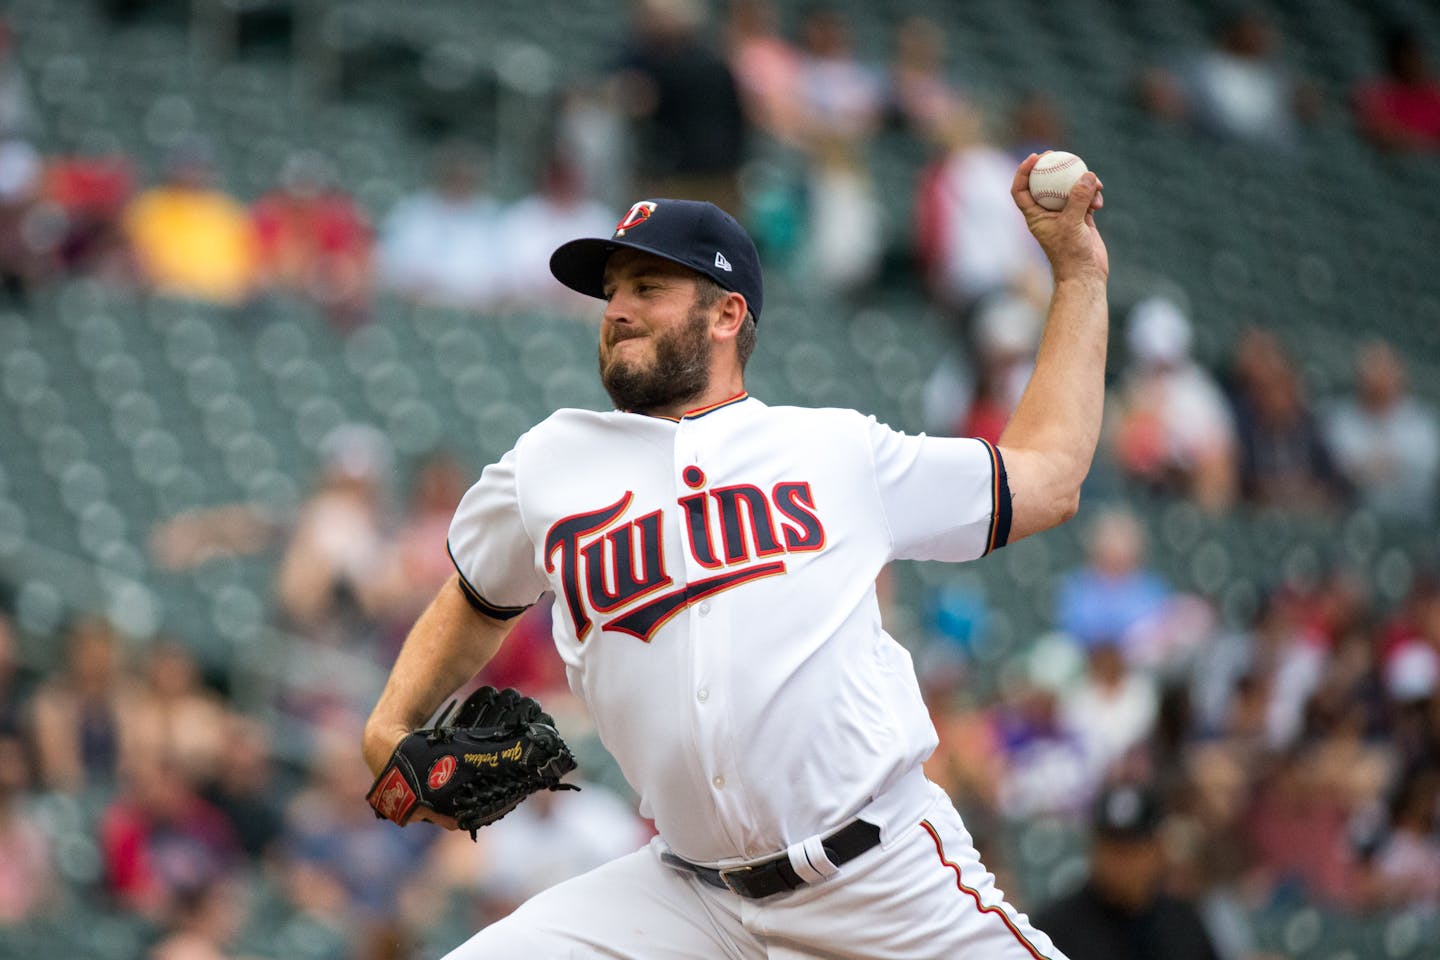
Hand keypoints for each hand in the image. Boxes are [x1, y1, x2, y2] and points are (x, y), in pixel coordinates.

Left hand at [1011, 153, 1107, 283]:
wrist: (1085, 275)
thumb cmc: (1071, 254)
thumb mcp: (1072, 223)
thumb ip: (1078, 199)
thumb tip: (1087, 175)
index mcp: (1035, 216)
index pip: (1021, 190)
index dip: (1023, 172)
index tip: (1035, 157)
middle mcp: (1047, 214)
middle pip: (1045, 184)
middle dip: (1052, 168)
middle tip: (1062, 155)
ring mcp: (1065, 215)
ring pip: (1070, 190)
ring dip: (1083, 184)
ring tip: (1095, 185)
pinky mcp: (1081, 218)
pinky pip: (1086, 199)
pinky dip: (1092, 197)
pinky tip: (1099, 203)